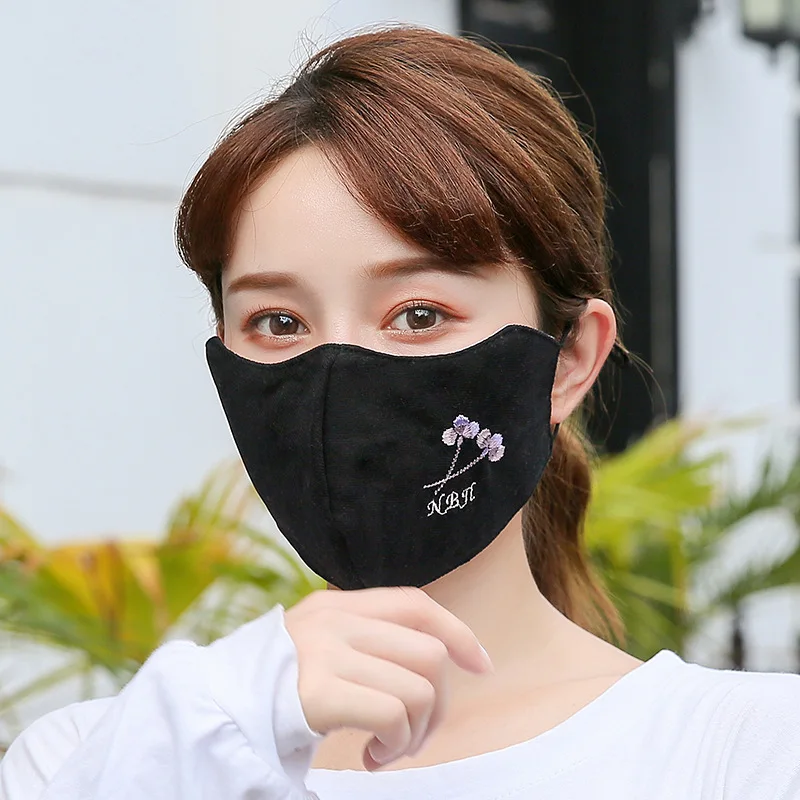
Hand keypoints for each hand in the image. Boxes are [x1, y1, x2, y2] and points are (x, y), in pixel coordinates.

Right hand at [284, 586, 491, 769]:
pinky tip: (369, 756)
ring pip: (419, 687)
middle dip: (437, 704)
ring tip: (386, 750)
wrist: (209, 712)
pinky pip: (393, 714)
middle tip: (410, 737)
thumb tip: (432, 660)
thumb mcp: (319, 646)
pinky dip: (394, 744)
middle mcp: (335, 619)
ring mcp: (326, 651)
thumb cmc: (272, 689)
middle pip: (428, 651)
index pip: (416, 603)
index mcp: (337, 605)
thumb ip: (364, 642)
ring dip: (414, 732)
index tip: (480, 665)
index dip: (457, 632)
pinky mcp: (318, 691)